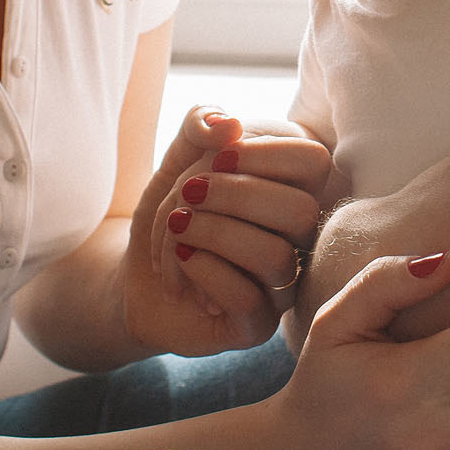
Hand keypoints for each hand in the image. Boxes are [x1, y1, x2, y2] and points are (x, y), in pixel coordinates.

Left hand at [121, 106, 331, 357]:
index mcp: (292, 190)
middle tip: (189, 193)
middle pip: (300, 211)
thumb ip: (200, 126)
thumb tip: (227, 124)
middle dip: (235, 194)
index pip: (313, 161)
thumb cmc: (172, 212)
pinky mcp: (255, 326)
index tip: (218, 155)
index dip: (265, 152)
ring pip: (275, 257)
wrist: (135, 274)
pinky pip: (248, 299)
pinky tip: (181, 258)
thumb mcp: (176, 159)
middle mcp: (298, 240)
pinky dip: (204, 269)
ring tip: (176, 225)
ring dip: (212, 232)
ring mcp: (281, 285)